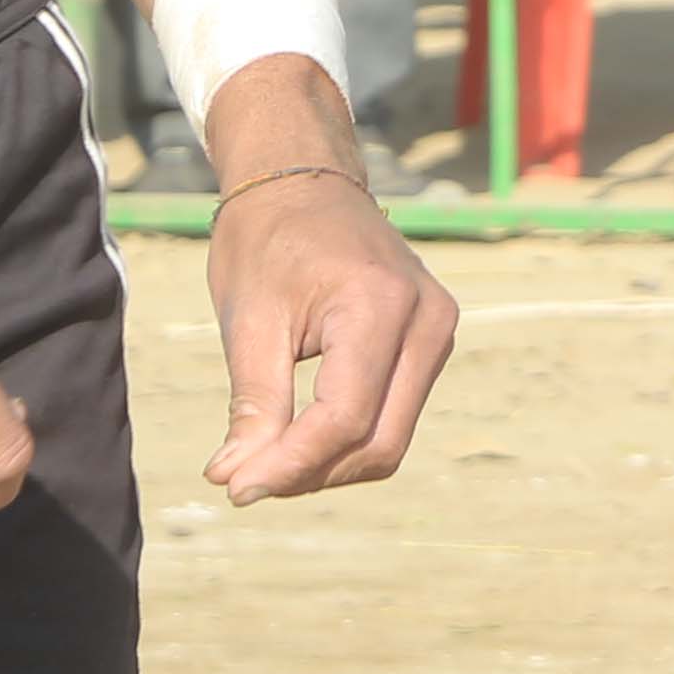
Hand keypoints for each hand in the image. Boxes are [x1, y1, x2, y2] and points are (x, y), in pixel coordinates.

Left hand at [195, 70, 455, 499]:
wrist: (306, 184)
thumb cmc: (268, 242)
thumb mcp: (249, 322)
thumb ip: (254, 405)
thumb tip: (238, 480)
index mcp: (382, 306)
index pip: (345, 417)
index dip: (289, 465)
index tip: (234, 488)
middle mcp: (429, 322)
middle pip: (380, 442)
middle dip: (309, 474)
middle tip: (243, 479)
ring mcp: (439, 333)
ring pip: (392, 439)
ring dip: (327, 465)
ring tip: (263, 458)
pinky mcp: (431, 343)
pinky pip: (395, 415)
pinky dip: (345, 440)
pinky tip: (296, 435)